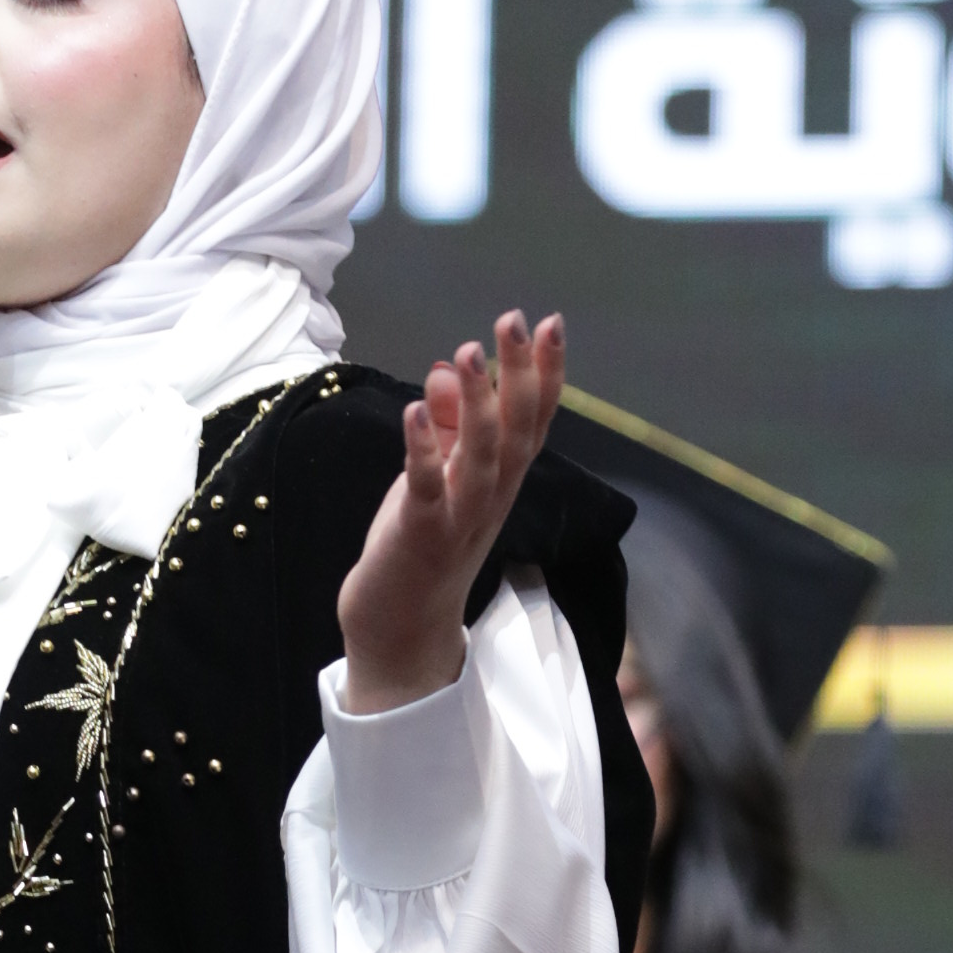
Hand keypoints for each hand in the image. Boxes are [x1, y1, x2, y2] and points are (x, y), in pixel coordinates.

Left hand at [337, 313, 565, 715]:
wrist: (401, 634)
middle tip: (516, 319)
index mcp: (500, 482)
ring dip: (476, 403)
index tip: (551, 323)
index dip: (545, 373)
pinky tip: (412, 410)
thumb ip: (444, 426)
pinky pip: (427, 489)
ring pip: (481, 456)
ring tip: (468, 350)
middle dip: (519, 373)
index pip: (533, 420)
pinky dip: (422, 450)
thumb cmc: (419, 549)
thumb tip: (443, 368)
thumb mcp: (435, 478)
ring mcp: (460, 519)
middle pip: (517, 430)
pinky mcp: (421, 537)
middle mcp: (491, 498)